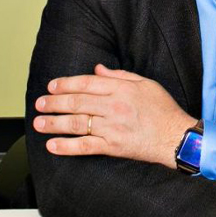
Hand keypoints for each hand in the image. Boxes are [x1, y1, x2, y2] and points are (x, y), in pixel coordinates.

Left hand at [32, 64, 195, 167]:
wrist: (176, 137)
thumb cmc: (163, 110)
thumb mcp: (145, 84)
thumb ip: (120, 76)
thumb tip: (98, 70)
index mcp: (122, 89)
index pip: (86, 83)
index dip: (66, 84)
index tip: (52, 86)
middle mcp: (114, 107)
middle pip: (77, 102)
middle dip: (54, 103)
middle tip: (39, 104)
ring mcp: (112, 127)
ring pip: (77, 123)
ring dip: (54, 123)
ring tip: (39, 123)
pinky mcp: (113, 146)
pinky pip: (85, 146)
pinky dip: (67, 146)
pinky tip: (53, 145)